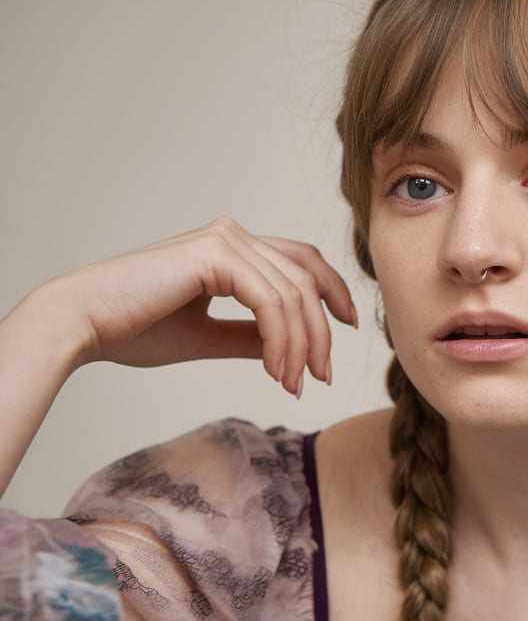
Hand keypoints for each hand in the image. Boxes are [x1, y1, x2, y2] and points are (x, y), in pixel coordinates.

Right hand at [35, 217, 356, 395]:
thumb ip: (251, 336)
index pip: (302, 262)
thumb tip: (291, 351)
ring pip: (294, 294)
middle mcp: (233, 236)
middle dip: (322, 331)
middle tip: (322, 376)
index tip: (349, 326)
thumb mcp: (209, 336)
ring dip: (301, 346)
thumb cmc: (135, 329)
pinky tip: (277, 371)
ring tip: (293, 384)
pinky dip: (282, 341)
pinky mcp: (216, 254)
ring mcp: (226, 240)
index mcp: (232, 248)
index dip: (333, 291)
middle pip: (306, 279)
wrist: (86, 325)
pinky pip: (272, 301)